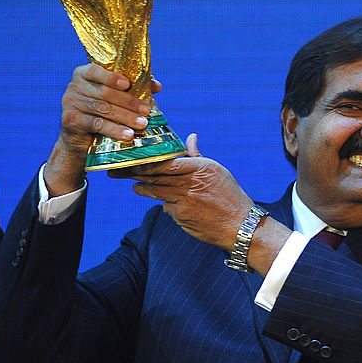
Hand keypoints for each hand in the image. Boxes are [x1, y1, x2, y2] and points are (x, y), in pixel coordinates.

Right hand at [44, 63, 158, 195]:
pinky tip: (128, 135)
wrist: (82, 140)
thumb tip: (157, 85)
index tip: (128, 84)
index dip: (112, 77)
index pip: (96, 70)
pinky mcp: (70, 120)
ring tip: (142, 124)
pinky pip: (96, 124)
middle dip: (129, 102)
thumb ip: (134, 88)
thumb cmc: (104, 113)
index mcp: (85, 74)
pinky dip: (114, 130)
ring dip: (126, 117)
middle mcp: (74, 86)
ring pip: (103, 109)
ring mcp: (70, 103)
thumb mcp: (117, 98)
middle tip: (146, 110)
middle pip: (105, 93)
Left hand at [112, 133, 252, 249]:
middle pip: (157, 175)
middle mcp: (192, 182)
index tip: (135, 159)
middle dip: (137, 173)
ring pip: (157, 191)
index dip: (149, 161)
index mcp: (202, 167)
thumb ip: (197, 156)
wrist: (241, 225)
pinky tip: (171, 205)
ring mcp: (186, 199)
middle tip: (121, 171)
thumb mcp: (217, 172)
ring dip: (143, 188)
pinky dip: (167, 205)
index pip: (168, 161)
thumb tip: (190, 137)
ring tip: (135, 186)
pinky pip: (167, 207)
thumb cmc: (230, 196)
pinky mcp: (182, 215)